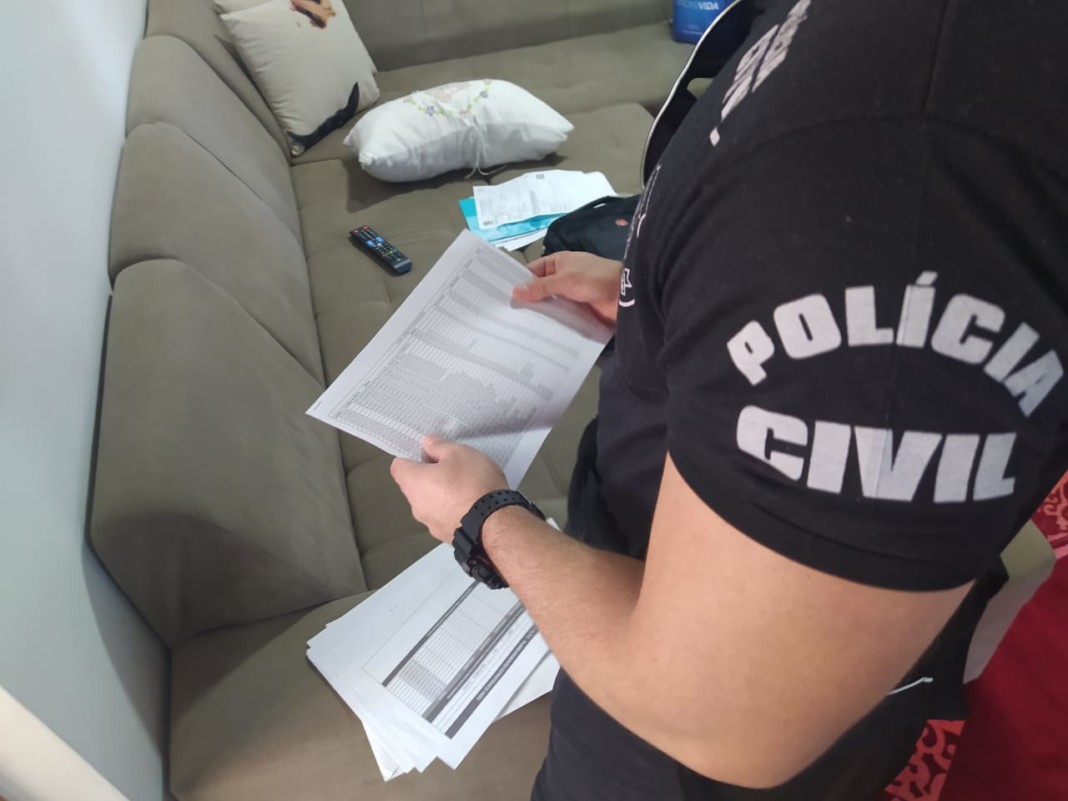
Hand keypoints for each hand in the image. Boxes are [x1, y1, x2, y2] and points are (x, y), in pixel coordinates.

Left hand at [390, 437, 507, 542]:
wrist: (494, 524)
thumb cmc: (473, 484)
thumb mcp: (459, 453)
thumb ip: (439, 446)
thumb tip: (427, 444)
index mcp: (413, 482)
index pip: (398, 466)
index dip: (412, 457)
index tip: (429, 454)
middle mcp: (416, 505)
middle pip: (415, 485)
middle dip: (430, 476)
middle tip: (452, 468)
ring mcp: (430, 523)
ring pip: (430, 503)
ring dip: (442, 495)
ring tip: (466, 488)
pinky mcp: (445, 535)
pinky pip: (444, 517)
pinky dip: (453, 510)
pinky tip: (472, 504)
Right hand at [512, 252, 622, 326]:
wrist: (625, 296)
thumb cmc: (595, 279)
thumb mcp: (565, 280)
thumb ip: (541, 287)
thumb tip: (514, 292)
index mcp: (559, 263)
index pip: (532, 271)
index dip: (518, 282)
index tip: (501, 296)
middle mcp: (562, 278)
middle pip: (539, 290)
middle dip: (526, 301)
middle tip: (504, 316)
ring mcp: (570, 296)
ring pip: (549, 305)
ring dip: (538, 315)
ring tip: (515, 329)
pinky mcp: (577, 312)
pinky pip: (560, 317)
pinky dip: (551, 324)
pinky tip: (536, 335)